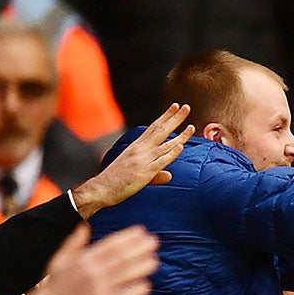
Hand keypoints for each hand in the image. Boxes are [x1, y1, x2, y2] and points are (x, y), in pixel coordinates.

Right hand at [3, 223, 158, 294]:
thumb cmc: (52, 289)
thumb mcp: (58, 261)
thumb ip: (73, 244)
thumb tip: (85, 227)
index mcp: (83, 260)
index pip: (111, 244)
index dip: (128, 237)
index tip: (142, 231)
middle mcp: (93, 273)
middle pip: (122, 257)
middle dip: (140, 248)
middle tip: (154, 242)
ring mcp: (99, 290)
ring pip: (127, 275)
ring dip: (142, 267)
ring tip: (155, 261)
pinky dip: (136, 290)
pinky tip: (146, 285)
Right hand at [72, 103, 191, 214]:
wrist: (101, 188)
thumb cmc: (116, 181)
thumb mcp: (136, 172)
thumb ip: (155, 173)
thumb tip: (169, 175)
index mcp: (136, 146)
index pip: (154, 127)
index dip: (166, 116)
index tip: (175, 106)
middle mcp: (140, 149)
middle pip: (160, 130)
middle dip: (175, 118)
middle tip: (186, 107)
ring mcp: (143, 160)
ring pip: (165, 145)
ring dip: (180, 136)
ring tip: (191, 127)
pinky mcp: (144, 172)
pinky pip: (160, 161)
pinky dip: (171, 154)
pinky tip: (181, 147)